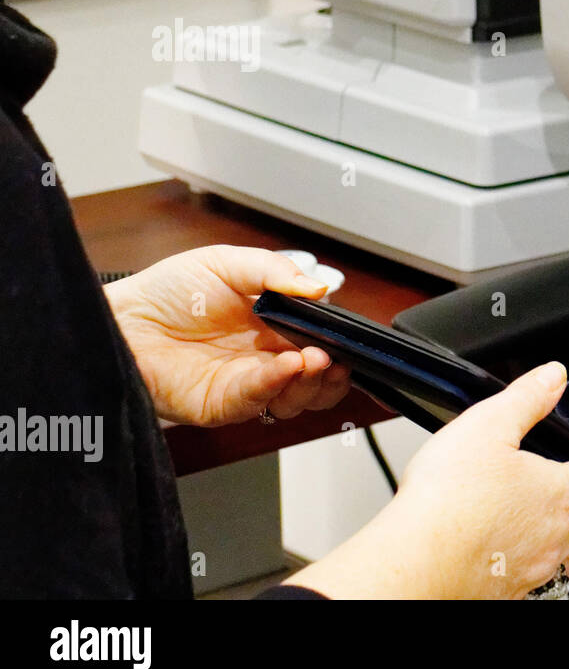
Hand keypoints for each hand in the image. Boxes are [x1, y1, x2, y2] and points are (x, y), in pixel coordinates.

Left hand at [105, 245, 349, 425]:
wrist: (121, 319)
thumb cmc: (167, 291)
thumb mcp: (227, 264)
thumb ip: (275, 272)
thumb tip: (321, 286)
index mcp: (275, 327)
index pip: (321, 343)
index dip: (338, 344)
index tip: (346, 336)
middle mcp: (265, 360)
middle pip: (318, 379)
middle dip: (335, 372)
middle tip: (336, 356)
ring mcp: (246, 385)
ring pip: (296, 399)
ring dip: (313, 384)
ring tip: (314, 359)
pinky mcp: (222, 404)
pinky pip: (258, 401)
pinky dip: (276, 385)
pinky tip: (285, 366)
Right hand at [285, 362, 568, 598]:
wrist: (420, 560)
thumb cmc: (449, 497)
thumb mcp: (488, 426)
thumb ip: (526, 399)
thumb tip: (552, 376)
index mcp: (555, 491)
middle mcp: (552, 534)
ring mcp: (532, 567)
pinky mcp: (507, 590)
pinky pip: (546, 584)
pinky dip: (558, 576)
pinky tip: (549, 573)